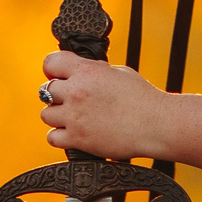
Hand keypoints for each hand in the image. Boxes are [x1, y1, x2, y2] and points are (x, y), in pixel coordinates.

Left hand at [38, 52, 171, 161]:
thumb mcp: (118, 72)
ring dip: (57, 115)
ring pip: (45, 114)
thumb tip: (83, 71)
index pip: (50, 62)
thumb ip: (95, 70)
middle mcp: (76, 92)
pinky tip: (72, 132)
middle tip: (70, 99)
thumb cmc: (143, 99)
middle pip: (45, 90)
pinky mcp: (78, 139)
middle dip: (57, 94)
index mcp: (86, 71)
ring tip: (73, 117)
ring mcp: (75, 117)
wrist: (156, 124)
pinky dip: (59, 136)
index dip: (53, 69)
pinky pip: (52, 137)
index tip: (58, 75)